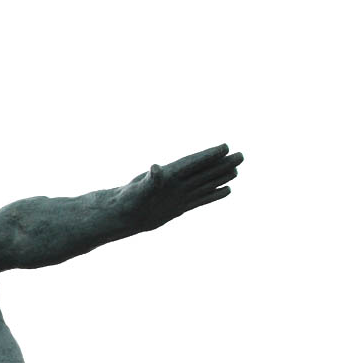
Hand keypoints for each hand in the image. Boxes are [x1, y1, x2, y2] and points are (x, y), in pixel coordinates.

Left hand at [125, 144, 243, 230]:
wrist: (122, 216)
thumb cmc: (128, 201)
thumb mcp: (139, 190)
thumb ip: (150, 180)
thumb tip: (155, 168)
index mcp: (169, 175)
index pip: (193, 163)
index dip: (208, 155)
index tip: (225, 146)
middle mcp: (176, 183)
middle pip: (204, 171)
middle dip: (222, 163)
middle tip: (241, 155)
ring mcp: (179, 195)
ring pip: (205, 183)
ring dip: (221, 176)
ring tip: (237, 170)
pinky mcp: (179, 206)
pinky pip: (201, 199)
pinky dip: (214, 195)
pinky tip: (227, 190)